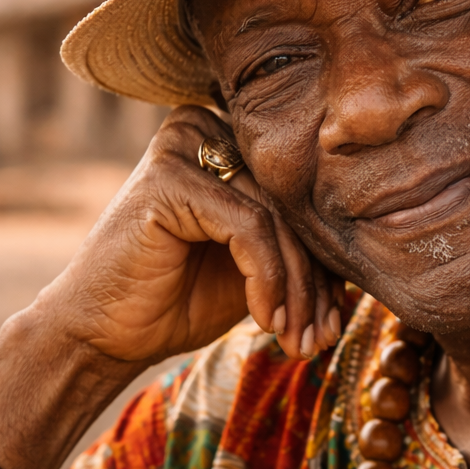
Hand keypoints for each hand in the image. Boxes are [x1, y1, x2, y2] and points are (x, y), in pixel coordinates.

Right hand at [41, 105, 343, 365]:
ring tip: (298, 340)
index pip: (296, 198)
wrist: (102, 334)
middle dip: (314, 282)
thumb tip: (367, 256)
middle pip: (290, 206)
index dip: (323, 264)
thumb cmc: (175, 301)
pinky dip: (267, 280)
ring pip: (275, 219)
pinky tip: (265, 321)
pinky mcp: (170, 176)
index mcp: (224, 140)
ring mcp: (183, 146)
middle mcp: (204, 128)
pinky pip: (248, 227)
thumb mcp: (252, 270)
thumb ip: (295, 247)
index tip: (334, 323)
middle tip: (321, 338)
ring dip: (296, 290)